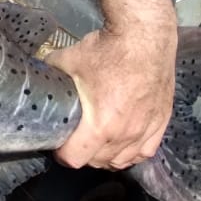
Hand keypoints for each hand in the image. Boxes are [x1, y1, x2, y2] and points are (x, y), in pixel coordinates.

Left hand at [50, 26, 175, 169]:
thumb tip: (39, 74)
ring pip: (122, 160)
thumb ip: (51, 72)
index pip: (76, 158)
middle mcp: (124, 135)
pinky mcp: (161, 123)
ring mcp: (145, 131)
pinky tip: (123, 146)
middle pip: (98, 161)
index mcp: (100, 126)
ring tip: (96, 144)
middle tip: (75, 139)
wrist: (145, 38)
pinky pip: (145, 152)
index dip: (62, 154)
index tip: (58, 144)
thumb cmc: (107, 50)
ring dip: (106, 157)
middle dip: (83, 154)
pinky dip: (131, 153)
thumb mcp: (69, 60)